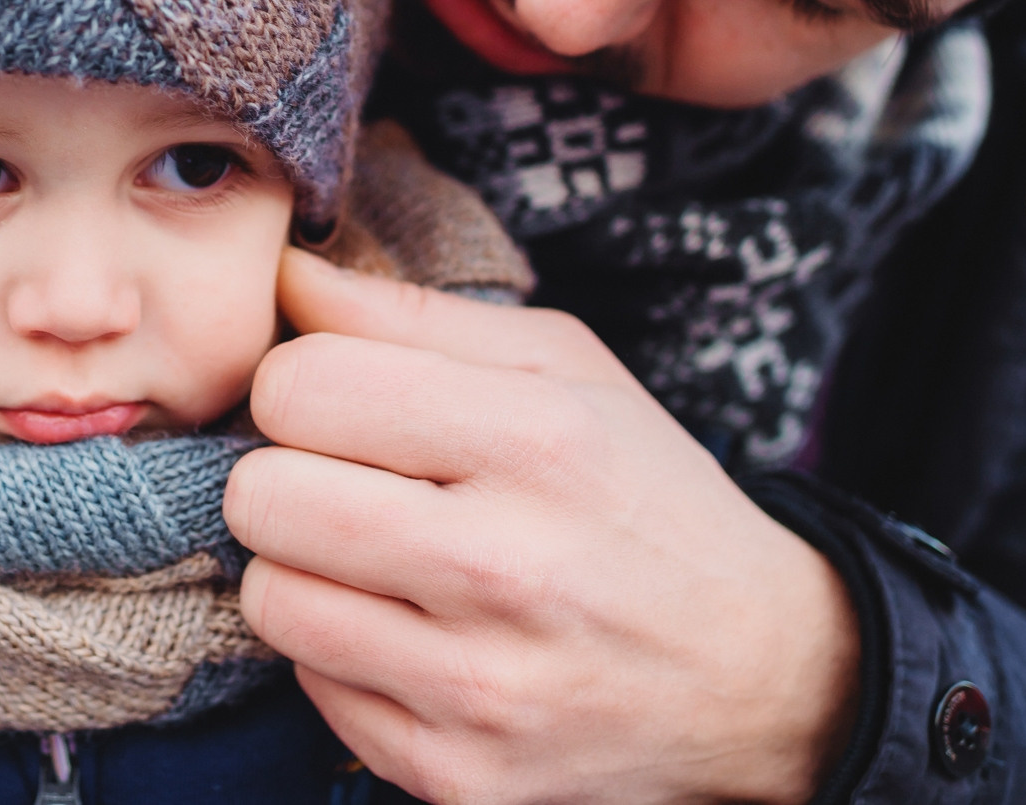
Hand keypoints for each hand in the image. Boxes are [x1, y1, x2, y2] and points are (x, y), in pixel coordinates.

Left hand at [225, 250, 857, 804]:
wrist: (763, 680)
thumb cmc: (642, 498)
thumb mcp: (564, 369)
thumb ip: (413, 315)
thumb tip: (282, 272)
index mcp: (538, 440)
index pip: (298, 386)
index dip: (299, 387)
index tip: (342, 406)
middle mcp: (509, 568)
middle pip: (263, 497)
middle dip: (286, 478)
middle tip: (347, 486)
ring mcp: (482, 688)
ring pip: (272, 600)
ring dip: (306, 572)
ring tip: (379, 562)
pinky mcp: (461, 777)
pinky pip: (312, 688)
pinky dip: (345, 656)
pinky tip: (415, 636)